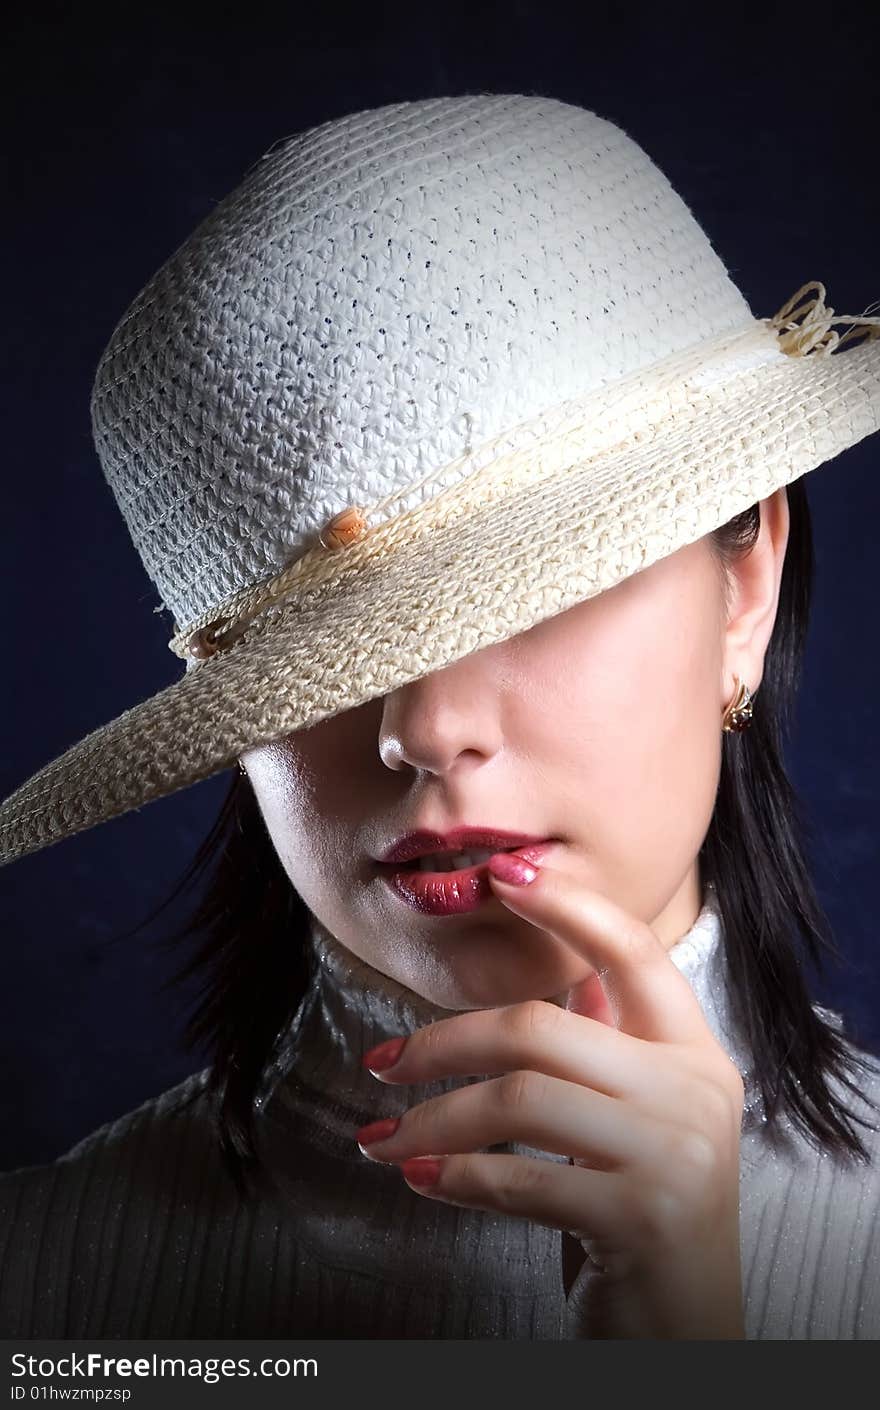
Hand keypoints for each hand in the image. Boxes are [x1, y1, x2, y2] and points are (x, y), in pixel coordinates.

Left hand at [354, 845, 745, 1339]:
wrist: (681, 1333)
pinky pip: (521, 1177)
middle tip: (382, 1064)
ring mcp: (677, 1153)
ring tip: (383, 1137)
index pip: (633, 950)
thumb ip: (612, 1045)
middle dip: (443, 1042)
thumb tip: (564, 973)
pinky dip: (456, 1173)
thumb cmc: (640, 1212)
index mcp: (694, 1053)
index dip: (567, 904)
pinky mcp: (644, 1216)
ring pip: (520, 1097)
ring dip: (432, 1117)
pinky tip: (422, 1174)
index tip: (501, 875)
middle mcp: (695, 1091)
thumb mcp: (638, 1117)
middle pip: (543, 1026)